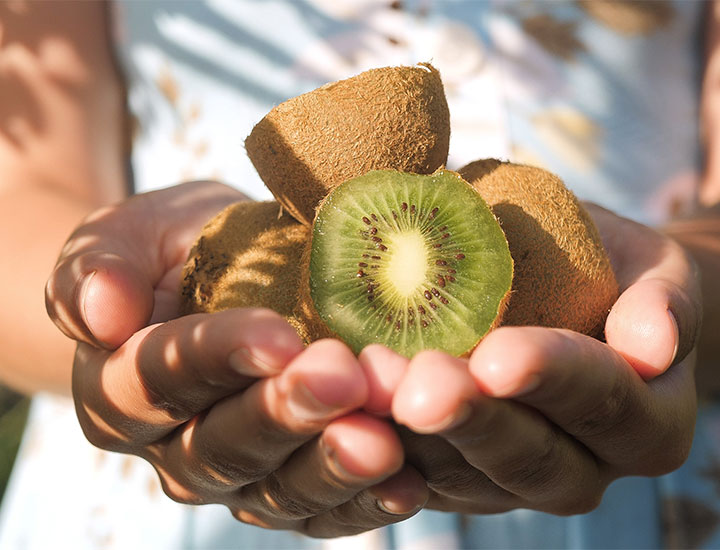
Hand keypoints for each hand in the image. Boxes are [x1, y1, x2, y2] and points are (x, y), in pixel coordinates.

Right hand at [45, 181, 426, 536]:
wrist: (217, 279)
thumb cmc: (173, 252)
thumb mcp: (127, 234)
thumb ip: (98, 266)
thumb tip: (101, 311)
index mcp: (118, 387)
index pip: (160, 378)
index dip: (218, 357)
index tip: (278, 336)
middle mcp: (171, 446)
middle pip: (223, 445)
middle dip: (285, 414)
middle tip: (342, 379)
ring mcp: (234, 475)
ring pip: (276, 489)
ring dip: (331, 466)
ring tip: (383, 441)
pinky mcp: (287, 487)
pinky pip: (321, 509)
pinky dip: (363, 501)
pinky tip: (407, 483)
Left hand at [380, 204, 700, 514]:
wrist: (579, 303)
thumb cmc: (615, 273)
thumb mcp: (654, 268)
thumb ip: (664, 302)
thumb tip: (656, 343)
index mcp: (646, 422)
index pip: (602, 401)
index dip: (552, 379)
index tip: (498, 355)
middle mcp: (583, 467)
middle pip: (529, 458)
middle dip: (473, 421)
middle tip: (420, 386)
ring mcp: (514, 482)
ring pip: (464, 475)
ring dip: (415, 439)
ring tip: (371, 390)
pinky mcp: (460, 479)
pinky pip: (420, 476)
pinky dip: (383, 451)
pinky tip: (347, 415)